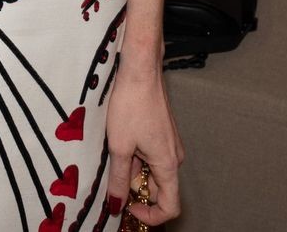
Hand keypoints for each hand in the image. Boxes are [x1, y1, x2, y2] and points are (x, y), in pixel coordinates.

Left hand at [104, 67, 182, 225]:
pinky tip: (119, 138)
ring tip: (114, 148)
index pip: (170, 207)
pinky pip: (150, 155)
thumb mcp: (119, 147)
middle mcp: (174, 157)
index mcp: (168, 165)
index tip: (128, 208)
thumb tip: (116, 205)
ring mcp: (169, 145)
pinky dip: (135, 155)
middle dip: (135, 187)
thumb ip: (119, 180)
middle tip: (112, 172)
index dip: (150, 215)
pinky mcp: (162, 134)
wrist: (140, 71)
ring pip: (151, 170)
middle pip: (157, 188)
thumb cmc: (132, 104)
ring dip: (132, 168)